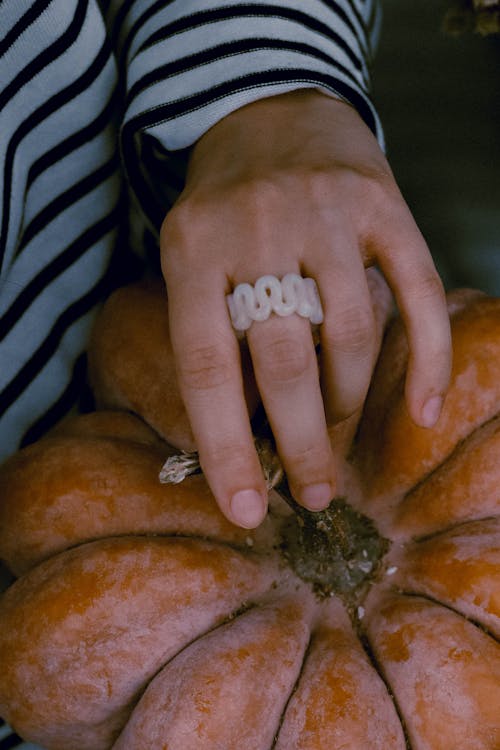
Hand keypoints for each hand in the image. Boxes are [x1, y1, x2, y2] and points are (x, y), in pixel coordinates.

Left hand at [160, 90, 451, 528]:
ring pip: (351, 336)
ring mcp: (325, 212)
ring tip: (335, 429)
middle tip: (313, 492)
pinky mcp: (383, 204)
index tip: (247, 510)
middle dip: (300, 444)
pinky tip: (423, 410)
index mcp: (193, 249)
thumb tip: (244, 437)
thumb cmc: (224, 207)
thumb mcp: (190, 257)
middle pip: (284, 362)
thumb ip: (211, 332)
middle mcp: (258, 228)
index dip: (225, 450)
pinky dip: (427, 359)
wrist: (271, 110)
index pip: (207, 370)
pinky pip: (416, 293)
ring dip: (347, 401)